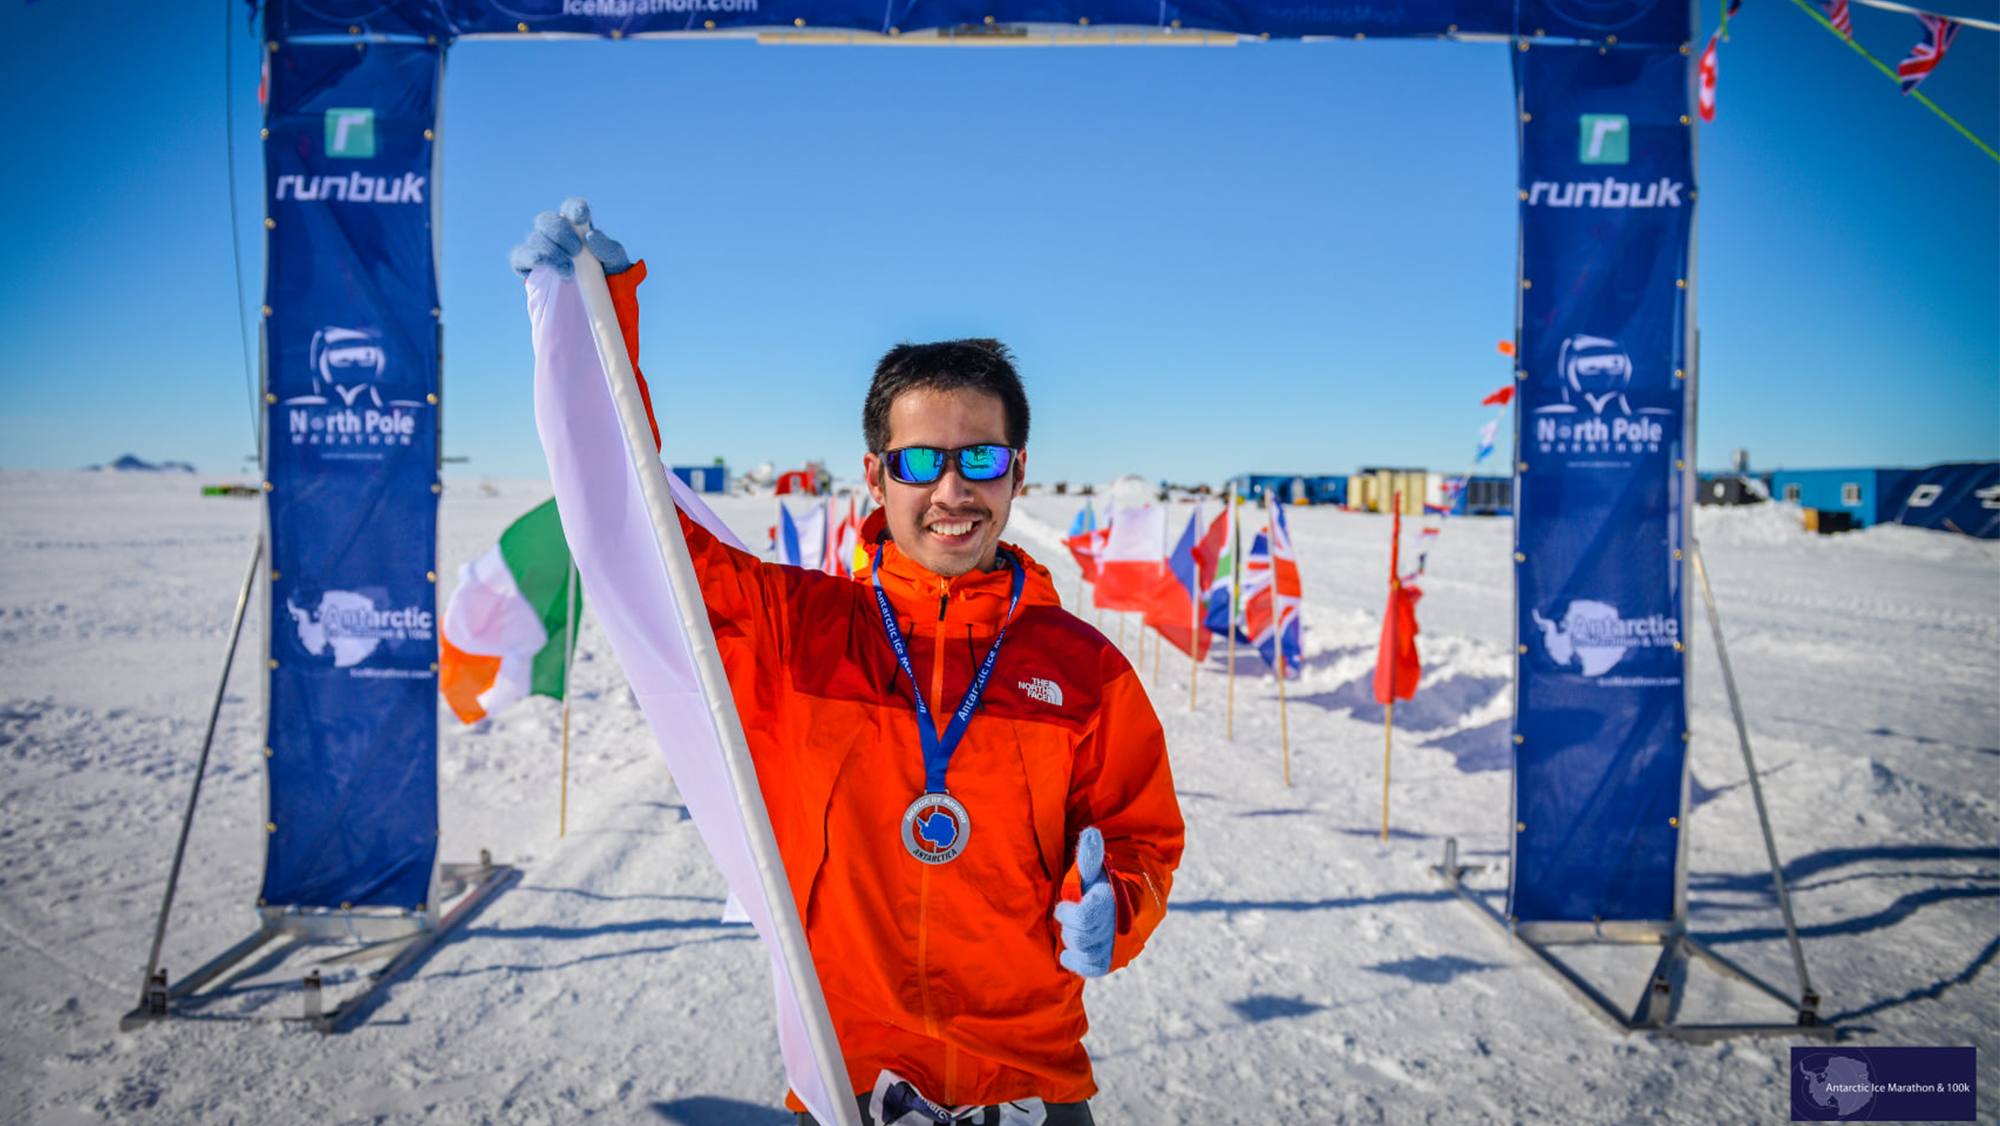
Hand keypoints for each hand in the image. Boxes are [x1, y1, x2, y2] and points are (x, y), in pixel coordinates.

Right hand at [508, 197, 631, 278]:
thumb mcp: (617, 265)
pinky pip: (519, 256)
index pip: (571, 209)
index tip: (580, 218)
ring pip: (535, 238)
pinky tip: (540, 262)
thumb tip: (591, 236)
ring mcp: (540, 251)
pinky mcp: (527, 268)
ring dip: (551, 250)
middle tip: (576, 250)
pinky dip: (528, 256)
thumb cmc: (608, 281)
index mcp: (578, 229)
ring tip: (568, 271)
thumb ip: (610, 249)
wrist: (597, 309)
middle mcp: (556, 237)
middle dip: (560, 232)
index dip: (573, 208)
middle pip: (547, 220)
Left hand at [1053, 826, 1114, 977]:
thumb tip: (1091, 833)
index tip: (1064, 907)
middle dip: (1070, 927)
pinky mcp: (1109, 962)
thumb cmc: (1101, 886)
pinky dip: (1076, 960)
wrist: (1125, 908)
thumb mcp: (1094, 869)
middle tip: (1070, 918)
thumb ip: (1090, 855)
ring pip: (1083, 952)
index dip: (1067, 913)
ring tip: (1075, 929)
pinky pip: (1089, 968)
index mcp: (1110, 903)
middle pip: (1079, 937)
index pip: (1083, 918)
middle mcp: (1115, 928)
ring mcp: (1113, 947)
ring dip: (1072, 941)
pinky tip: (1071, 951)